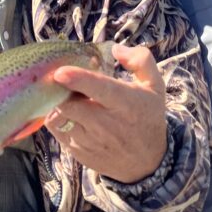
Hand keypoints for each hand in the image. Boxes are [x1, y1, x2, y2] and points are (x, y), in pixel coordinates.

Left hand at [46, 43, 167, 183]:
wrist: (147, 162)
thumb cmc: (148, 117)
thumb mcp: (154, 86)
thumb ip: (140, 60)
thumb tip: (117, 49)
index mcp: (125, 103)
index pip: (99, 89)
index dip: (78, 79)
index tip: (60, 72)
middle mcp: (106, 124)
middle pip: (69, 104)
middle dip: (61, 91)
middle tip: (63, 82)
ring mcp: (90, 141)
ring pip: (59, 119)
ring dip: (58, 106)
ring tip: (68, 99)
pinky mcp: (78, 153)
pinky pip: (57, 132)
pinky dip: (59, 120)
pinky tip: (70, 115)